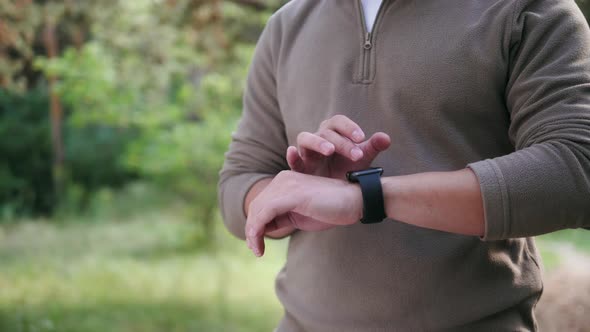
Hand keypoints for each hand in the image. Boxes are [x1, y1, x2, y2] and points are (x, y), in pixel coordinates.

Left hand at [245, 170, 361, 256]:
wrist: (354, 201)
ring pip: (257, 210)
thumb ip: (282, 218)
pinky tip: (260, 245)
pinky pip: (265, 213)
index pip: (261, 203)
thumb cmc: (331, 210)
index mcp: (285, 182)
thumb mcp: (301, 215)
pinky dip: (258, 231)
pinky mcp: (292, 194)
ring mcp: (286, 184)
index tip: (256, 245)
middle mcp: (283, 179)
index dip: (255, 224)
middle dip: (252, 230)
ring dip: (253, 233)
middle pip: (256, 206)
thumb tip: (262, 229)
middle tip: (255, 250)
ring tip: (257, 250)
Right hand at [287, 115, 390, 178]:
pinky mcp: (299, 168)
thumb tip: (386, 138)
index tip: (362, 138)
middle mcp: (318, 138)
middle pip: (325, 132)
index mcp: (333, 132)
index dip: (349, 127)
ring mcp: (306, 152)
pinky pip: (293, 159)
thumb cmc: (346, 169)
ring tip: (329, 150)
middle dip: (341, 142)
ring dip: (317, 142)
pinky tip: (292, 152)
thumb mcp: (361, 159)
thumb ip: (373, 147)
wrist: (335, 191)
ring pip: (305, 139)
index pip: (338, 122)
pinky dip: (291, 155)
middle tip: (356, 154)